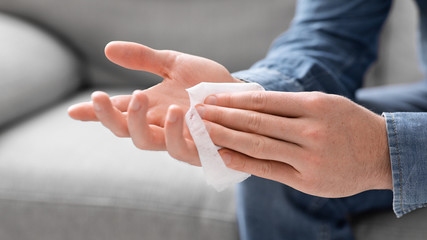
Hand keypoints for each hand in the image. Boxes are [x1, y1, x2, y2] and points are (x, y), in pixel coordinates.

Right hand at [68, 41, 240, 164]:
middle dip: (111, 117)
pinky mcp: (200, 148)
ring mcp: (178, 138)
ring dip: (141, 124)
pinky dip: (177, 134)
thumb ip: (143, 58)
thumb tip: (107, 48)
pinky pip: (184, 150)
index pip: (117, 111)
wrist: (239, 91)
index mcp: (150, 107)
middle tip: (104, 97)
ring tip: (148, 99)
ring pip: (149, 143)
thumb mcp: (173, 63)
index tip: (74, 110)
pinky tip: (182, 113)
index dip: (95, 113)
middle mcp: (159, 125)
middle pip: (126, 132)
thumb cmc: (206, 80)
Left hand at [196, 91, 391, 196]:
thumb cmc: (347, 124)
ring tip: (203, 131)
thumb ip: (289, 106)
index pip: (263, 101)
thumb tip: (248, 104)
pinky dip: (242, 162)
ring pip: (258, 145)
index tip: (212, 98)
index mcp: (314, 105)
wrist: (380, 153)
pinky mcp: (306, 180)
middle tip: (198, 111)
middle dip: (221, 116)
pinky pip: (267, 169)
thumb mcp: (324, 103)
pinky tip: (223, 154)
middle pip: (255, 122)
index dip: (233, 100)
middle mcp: (311, 130)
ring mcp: (309, 157)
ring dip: (225, 137)